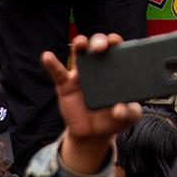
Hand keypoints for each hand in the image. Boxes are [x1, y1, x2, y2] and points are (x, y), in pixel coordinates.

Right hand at [43, 33, 141, 175]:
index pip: (116, 49)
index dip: (116, 41)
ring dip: (80, 43)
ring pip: (79, 52)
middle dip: (99, 41)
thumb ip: (129, 112)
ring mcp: (80, 74)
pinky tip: (47, 56)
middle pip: (97, 45)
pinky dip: (51, 63)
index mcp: (115, 69)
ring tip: (80, 44)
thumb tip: (120, 109)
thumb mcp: (128, 117)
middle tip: (102, 47)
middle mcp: (97, 66)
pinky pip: (57, 72)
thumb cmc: (113, 120)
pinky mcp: (65, 85)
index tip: (116, 42)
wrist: (92, 135)